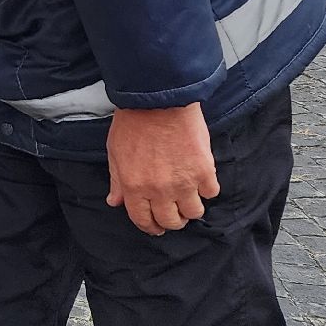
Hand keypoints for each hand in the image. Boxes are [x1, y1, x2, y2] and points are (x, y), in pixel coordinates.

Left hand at [106, 103, 220, 235]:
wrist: (158, 99)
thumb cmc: (133, 123)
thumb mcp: (115, 153)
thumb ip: (117, 181)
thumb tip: (115, 202)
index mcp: (134, 187)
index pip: (143, 220)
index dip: (151, 226)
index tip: (157, 226)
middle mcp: (158, 190)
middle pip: (171, 221)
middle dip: (173, 220)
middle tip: (176, 211)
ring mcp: (183, 182)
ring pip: (194, 212)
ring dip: (192, 207)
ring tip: (190, 195)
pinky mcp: (204, 170)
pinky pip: (211, 192)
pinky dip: (207, 188)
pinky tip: (201, 178)